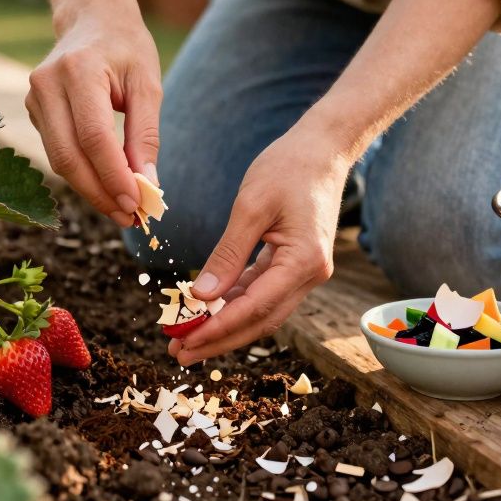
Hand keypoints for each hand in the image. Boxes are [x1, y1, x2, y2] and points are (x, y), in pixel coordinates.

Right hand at [26, 0, 161, 226]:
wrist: (92, 17)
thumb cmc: (126, 47)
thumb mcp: (148, 83)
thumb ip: (146, 134)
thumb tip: (146, 184)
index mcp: (78, 70)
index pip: (93, 137)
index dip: (113, 176)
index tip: (137, 204)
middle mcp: (46, 84)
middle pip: (69, 156)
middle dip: (100, 193)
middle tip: (130, 217)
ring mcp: (33, 97)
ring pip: (59, 160)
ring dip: (91, 190)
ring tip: (122, 209)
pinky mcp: (32, 110)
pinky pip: (57, 152)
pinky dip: (81, 174)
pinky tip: (106, 186)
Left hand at [169, 130, 349, 364]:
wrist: (323, 148)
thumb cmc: (288, 167)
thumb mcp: (251, 207)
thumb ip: (227, 254)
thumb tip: (200, 296)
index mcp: (305, 261)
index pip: (256, 307)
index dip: (219, 330)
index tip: (185, 342)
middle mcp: (311, 274)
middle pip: (260, 320)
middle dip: (219, 340)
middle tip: (177, 352)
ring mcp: (306, 271)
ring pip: (262, 311)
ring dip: (225, 326)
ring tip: (186, 336)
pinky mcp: (296, 264)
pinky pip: (263, 292)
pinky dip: (235, 303)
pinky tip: (207, 310)